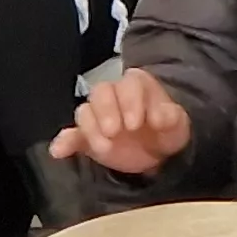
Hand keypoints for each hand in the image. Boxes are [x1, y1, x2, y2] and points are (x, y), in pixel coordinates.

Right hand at [53, 68, 194, 175]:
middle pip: (102, 92)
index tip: (136, 124)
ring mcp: (99, 115)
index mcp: (138, 86)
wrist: (158, 154)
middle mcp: (115, 95)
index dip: (131, 101)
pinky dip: (64, 142)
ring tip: (104, 148)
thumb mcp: (177, 126)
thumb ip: (172, 118)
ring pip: (85, 111)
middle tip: (115, 131)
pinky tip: (59, 151)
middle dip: (107, 110)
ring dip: (90, 128)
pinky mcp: (87, 136)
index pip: (130, 82)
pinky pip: (71, 135)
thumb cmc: (167, 131)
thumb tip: (162, 117)